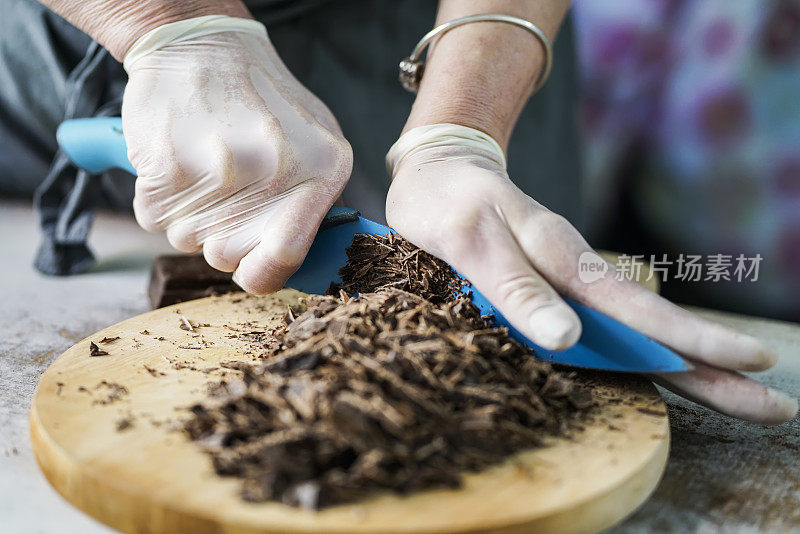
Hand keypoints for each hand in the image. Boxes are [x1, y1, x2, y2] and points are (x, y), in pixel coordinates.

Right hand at [122, 17, 351, 293]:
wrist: (202, 46)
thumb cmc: (264, 100)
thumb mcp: (319, 143)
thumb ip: (319, 203)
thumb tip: (308, 259)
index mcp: (322, 172)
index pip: (286, 259)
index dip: (262, 273)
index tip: (252, 265)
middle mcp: (273, 174)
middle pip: (228, 257)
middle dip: (221, 236)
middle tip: (226, 192)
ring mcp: (218, 172)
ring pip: (188, 241)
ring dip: (190, 216)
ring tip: (206, 166)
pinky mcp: (166, 169)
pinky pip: (154, 220)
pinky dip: (160, 199)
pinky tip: (180, 160)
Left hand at [386, 125, 797, 424]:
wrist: (438, 171)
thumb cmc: (449, 204)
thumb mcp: (470, 241)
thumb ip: (515, 289)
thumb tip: (568, 340)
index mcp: (563, 261)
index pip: (638, 309)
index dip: (691, 340)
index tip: (750, 362)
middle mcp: (577, 276)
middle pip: (654, 328)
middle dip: (713, 367)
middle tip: (775, 405)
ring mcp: (570, 284)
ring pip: (637, 331)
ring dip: (690, 366)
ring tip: (741, 398)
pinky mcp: (555, 291)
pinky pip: (608, 329)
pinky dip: (645, 356)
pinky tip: (669, 376)